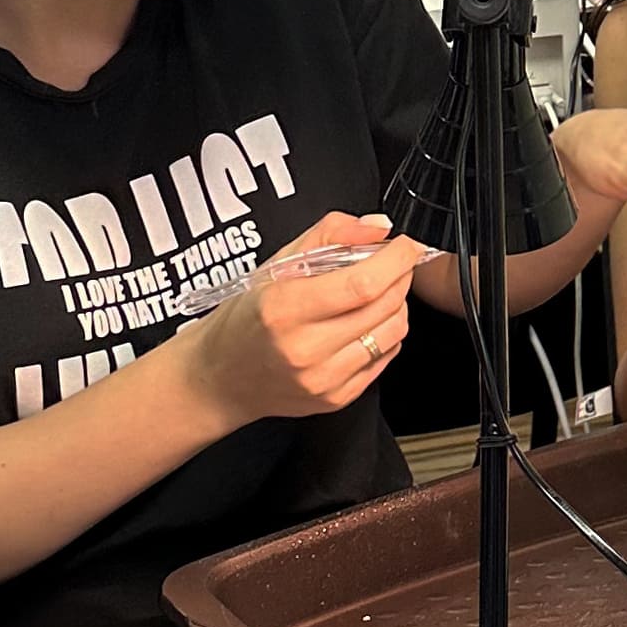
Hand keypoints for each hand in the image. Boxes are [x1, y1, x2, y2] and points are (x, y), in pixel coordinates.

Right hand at [173, 210, 425, 426]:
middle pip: (383, 307)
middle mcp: (304, 349)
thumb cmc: (247, 317)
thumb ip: (329, 235)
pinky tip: (364, 324)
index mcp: (284, 309)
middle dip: (400, 277)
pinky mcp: (336, 398)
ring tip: (377, 293)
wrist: (222, 377)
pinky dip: (385, 334)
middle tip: (391, 264)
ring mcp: (322, 379)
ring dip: (397, 305)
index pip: (362, 284)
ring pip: (392, 333)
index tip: (405, 245)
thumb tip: (378, 227)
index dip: (396, 261)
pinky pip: (384, 359)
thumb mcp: (275, 264)